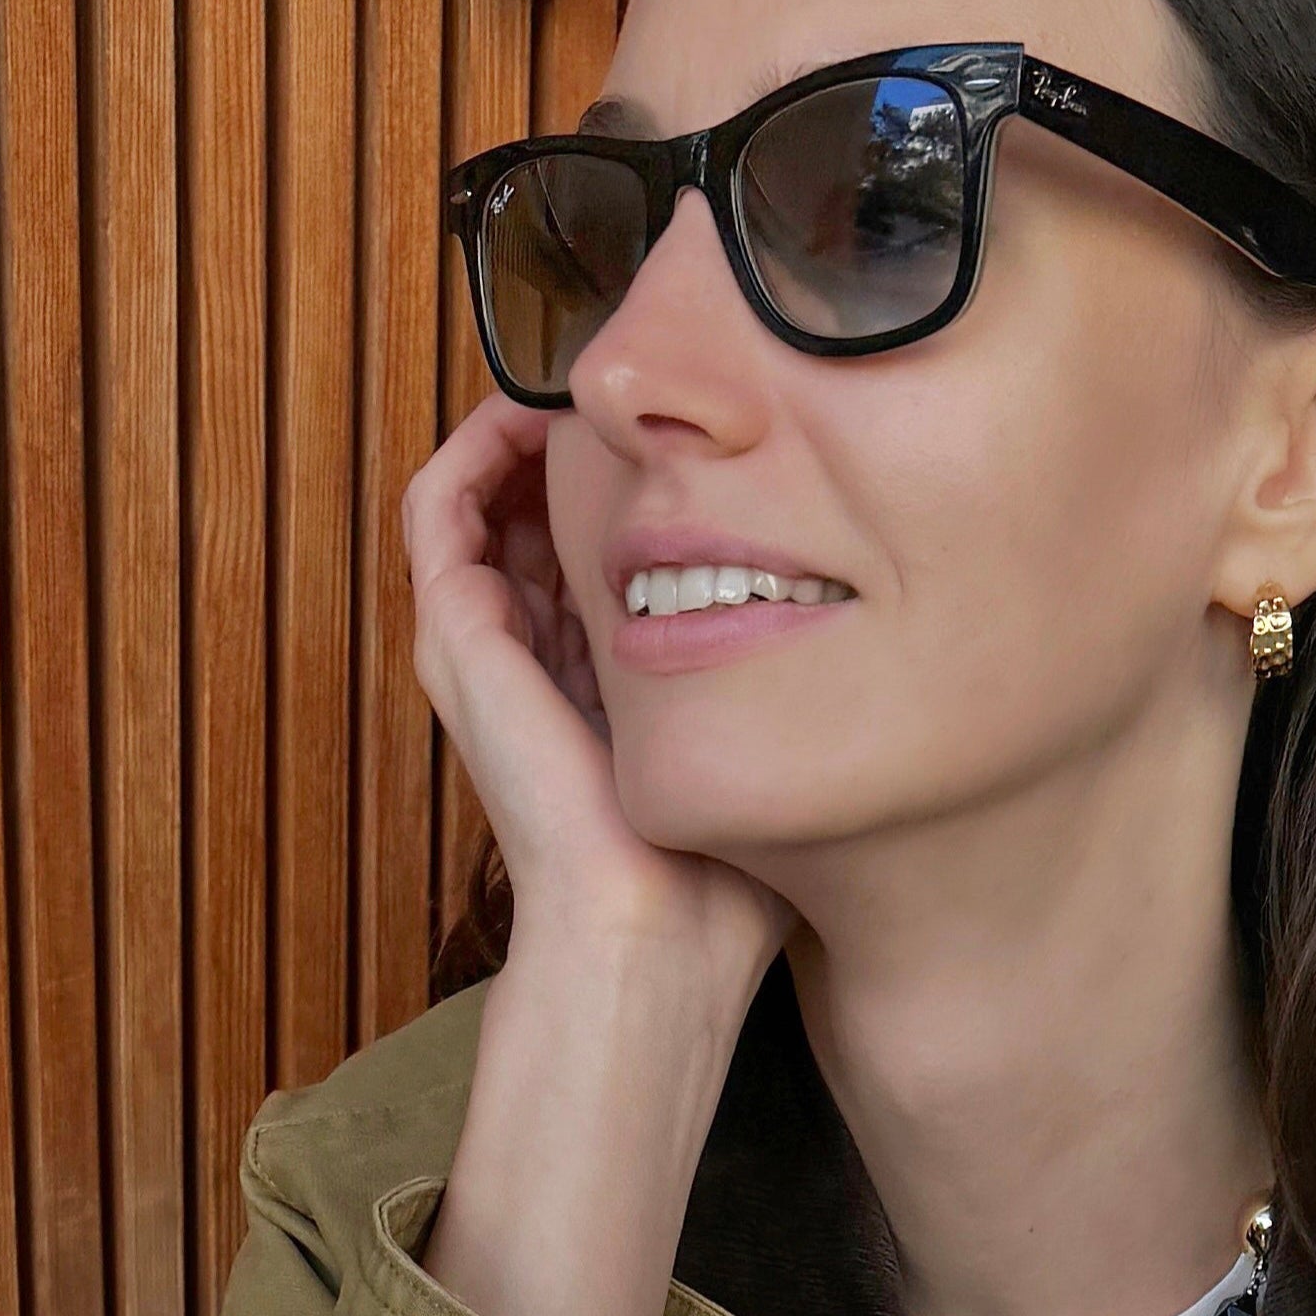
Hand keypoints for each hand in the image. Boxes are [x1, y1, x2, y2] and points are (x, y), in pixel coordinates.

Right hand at [403, 394, 791, 999]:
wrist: (651, 934)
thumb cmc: (715, 880)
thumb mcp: (767, 749)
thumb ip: (790, 684)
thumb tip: (876, 619)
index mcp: (591, 683)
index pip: (586, 550)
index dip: (633, 482)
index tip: (697, 435)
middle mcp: (529, 658)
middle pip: (530, 509)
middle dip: (581, 439)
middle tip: (646, 391)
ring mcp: (482, 647)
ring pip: (479, 494)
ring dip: (527, 426)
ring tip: (593, 381)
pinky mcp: (456, 638)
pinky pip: (439, 504)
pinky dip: (481, 441)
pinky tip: (547, 410)